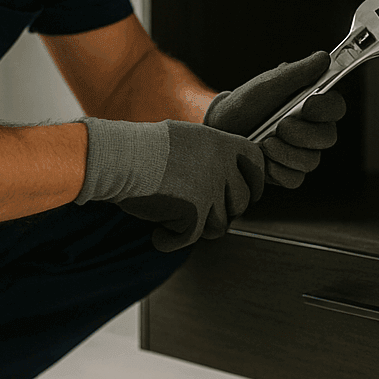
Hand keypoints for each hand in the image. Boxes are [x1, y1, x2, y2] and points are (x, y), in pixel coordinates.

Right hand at [74, 118, 264, 251]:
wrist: (120, 158)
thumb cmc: (144, 149)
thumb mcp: (186, 137)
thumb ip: (211, 154)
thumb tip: (229, 174)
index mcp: (221, 143)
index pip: (258, 164)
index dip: (255, 183)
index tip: (247, 194)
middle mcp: (221, 166)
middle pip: (241, 202)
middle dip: (222, 212)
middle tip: (198, 211)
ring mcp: (209, 190)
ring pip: (219, 225)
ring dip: (197, 227)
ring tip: (173, 218)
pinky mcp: (194, 213)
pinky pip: (191, 238)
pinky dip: (171, 240)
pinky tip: (158, 235)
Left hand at [204, 51, 346, 188]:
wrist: (219, 130)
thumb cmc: (244, 103)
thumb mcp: (267, 84)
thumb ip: (296, 73)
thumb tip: (324, 58)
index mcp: (311, 104)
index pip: (335, 107)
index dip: (326, 108)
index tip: (307, 106)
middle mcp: (311, 129)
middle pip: (327, 138)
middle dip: (302, 134)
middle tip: (280, 126)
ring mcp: (301, 153)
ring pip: (311, 161)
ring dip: (285, 152)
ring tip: (263, 143)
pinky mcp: (288, 173)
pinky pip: (294, 178)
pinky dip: (277, 169)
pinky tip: (262, 158)